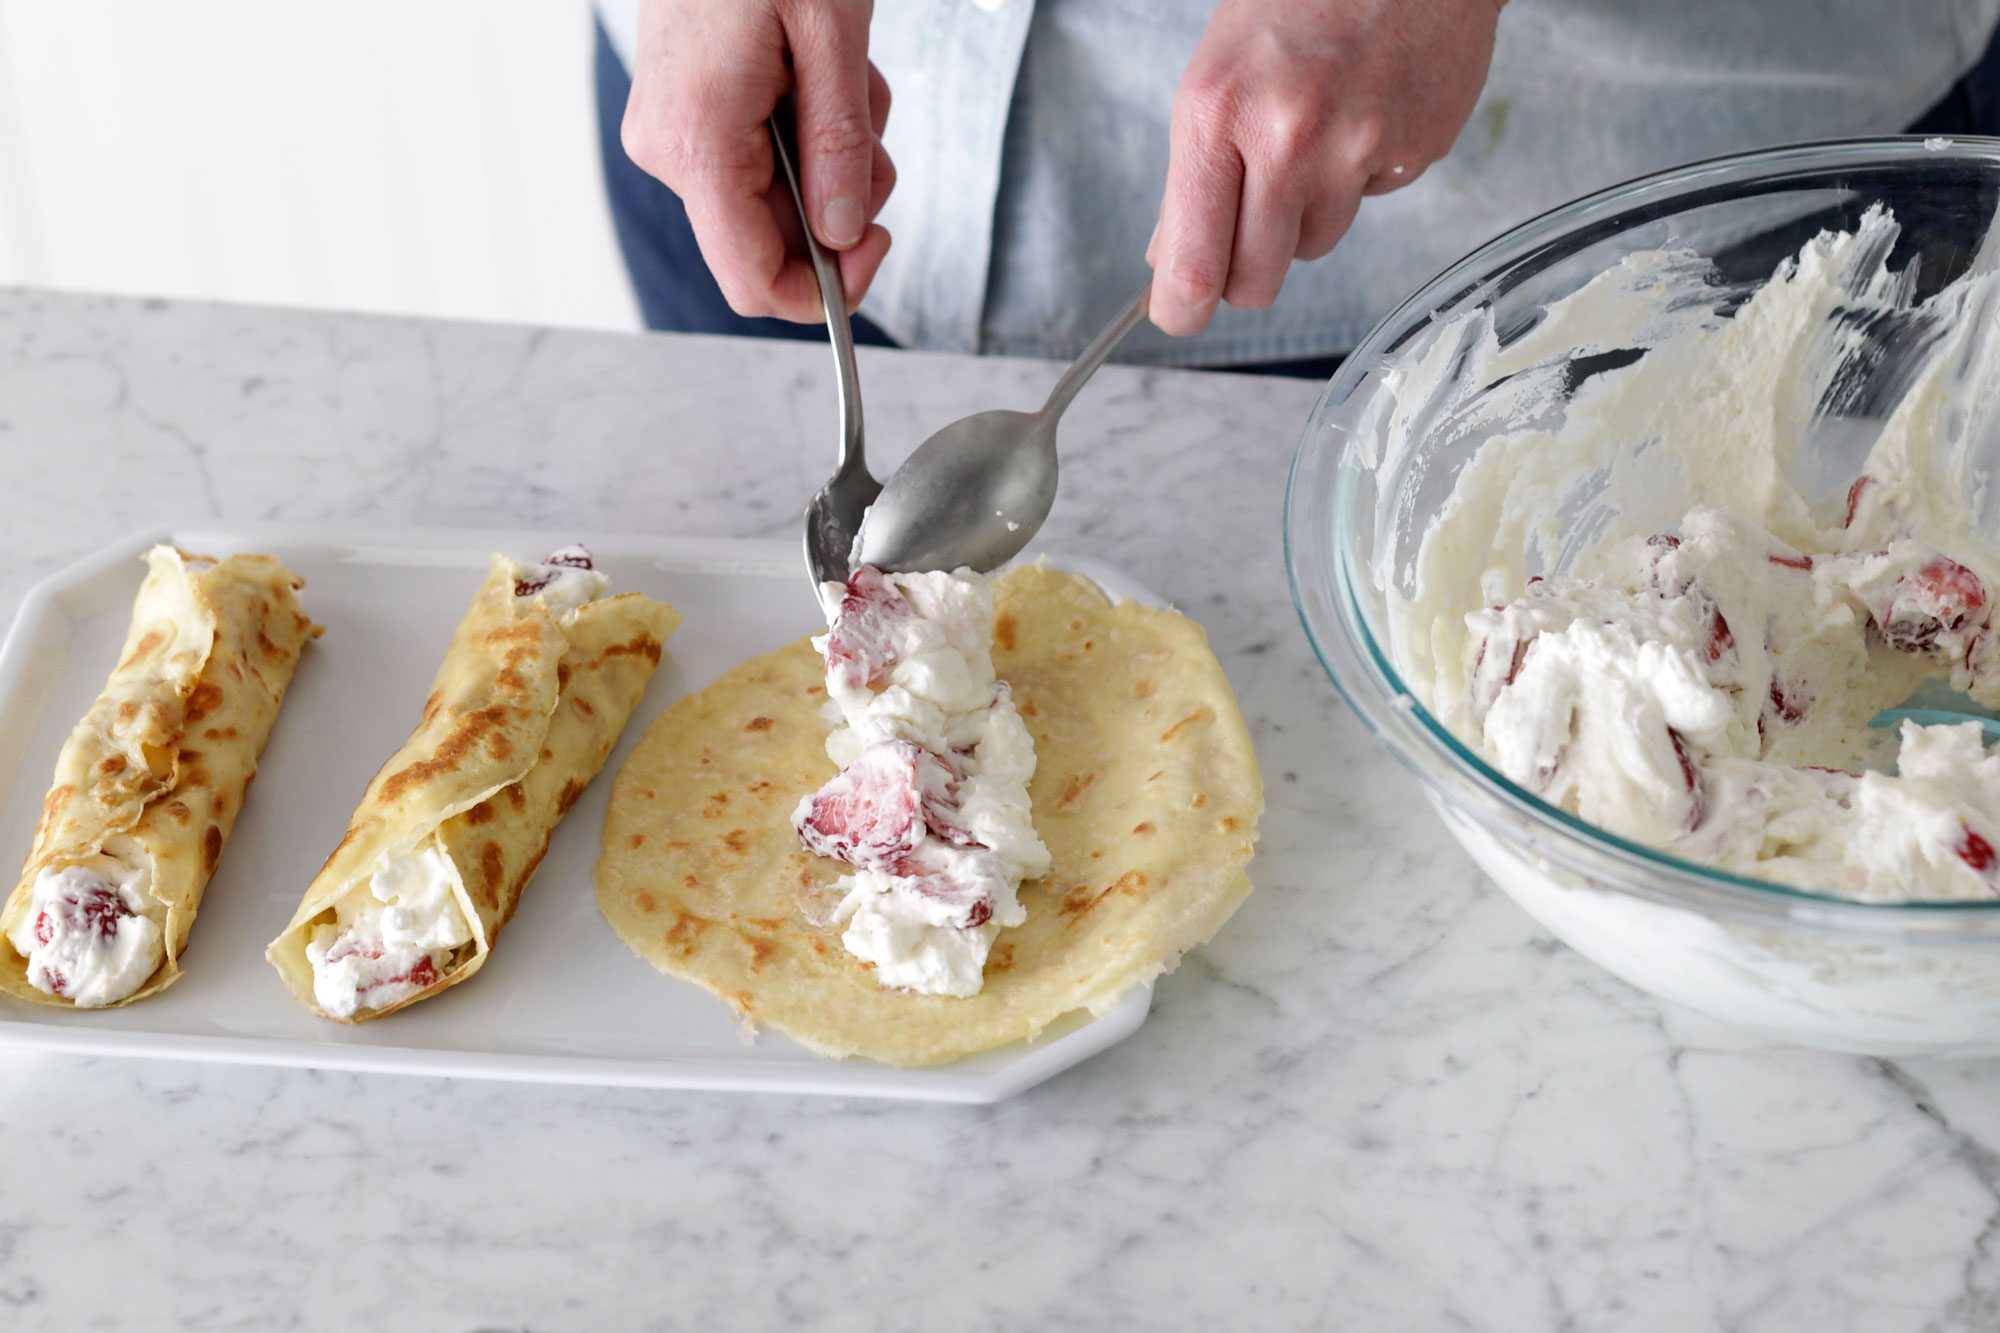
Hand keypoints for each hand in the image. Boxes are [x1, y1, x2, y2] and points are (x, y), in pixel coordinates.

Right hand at [621, 0, 894, 320]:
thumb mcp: (832, 38)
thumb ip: (842, 143)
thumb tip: (844, 234)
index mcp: (698, 144)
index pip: (754, 280)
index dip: (824, 291)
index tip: (873, 248)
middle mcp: (672, 152)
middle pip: (774, 242)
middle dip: (843, 200)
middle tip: (870, 129)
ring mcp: (673, 134)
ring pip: (778, 200)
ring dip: (834, 155)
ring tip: (842, 79)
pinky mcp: (687, 115)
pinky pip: (761, 159)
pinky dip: (808, 129)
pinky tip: (815, 72)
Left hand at [1148, 0, 1502, 335]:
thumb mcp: (1215, 76)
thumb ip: (1193, 174)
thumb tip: (1169, 261)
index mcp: (1218, 117)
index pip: (1194, 264)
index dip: (1184, 308)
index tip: (1182, 313)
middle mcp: (1287, 140)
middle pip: (1257, 282)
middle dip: (1247, 271)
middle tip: (1249, 226)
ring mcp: (1359, 150)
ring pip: (1314, 244)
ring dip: (1307, 211)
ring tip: (1316, 131)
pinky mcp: (1414, 153)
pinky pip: (1370, 202)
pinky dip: (1362, 174)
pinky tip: (1363, 113)